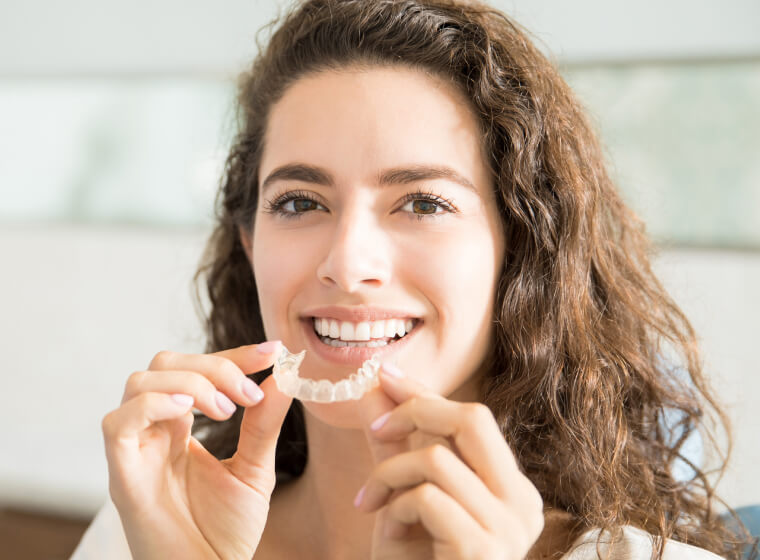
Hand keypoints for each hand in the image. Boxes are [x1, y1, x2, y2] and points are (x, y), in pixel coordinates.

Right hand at [102, 342, 291, 559]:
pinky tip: (188, 413)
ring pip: (140, 382)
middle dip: (214, 366)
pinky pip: (118, 422)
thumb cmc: (226, 532)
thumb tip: (284, 377)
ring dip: (190, 383)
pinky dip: (153, 404)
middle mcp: (154, 431)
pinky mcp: (122, 474)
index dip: (233, 355)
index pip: (197, 369)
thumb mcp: (254, 469)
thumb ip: (264, 424)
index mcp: (181, 427)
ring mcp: (135, 450)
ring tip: (225, 410)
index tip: (272, 352)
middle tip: (248, 394)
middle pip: (165, 364)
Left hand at [356, 364, 543, 559]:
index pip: (474, 419)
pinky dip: (395, 505)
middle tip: (376, 429)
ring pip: (437, 457)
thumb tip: (374, 390)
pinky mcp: (483, 549)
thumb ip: (395, 448)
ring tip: (370, 502)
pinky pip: (427, 497)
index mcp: (512, 489)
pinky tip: (385, 529)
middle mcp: (522, 503)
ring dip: (389, 474)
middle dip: (416, 410)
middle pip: (472, 418)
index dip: (426, 393)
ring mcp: (509, 528)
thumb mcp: (405, 500)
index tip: (385, 375)